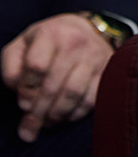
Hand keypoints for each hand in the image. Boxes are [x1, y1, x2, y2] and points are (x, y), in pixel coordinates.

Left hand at [1, 13, 114, 141]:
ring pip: (73, 94)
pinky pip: (92, 98)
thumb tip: (20, 93)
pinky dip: (77, 113)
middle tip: (29, 127)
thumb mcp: (23, 44)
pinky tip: (66, 116)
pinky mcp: (107, 71)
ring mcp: (94, 57)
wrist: (87, 29)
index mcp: (51, 34)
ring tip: (47, 122)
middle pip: (53, 85)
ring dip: (57, 114)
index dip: (26, 90)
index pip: (36, 67)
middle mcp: (75, 43)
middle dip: (38, 111)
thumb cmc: (49, 41)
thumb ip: (12, 66)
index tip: (21, 103)